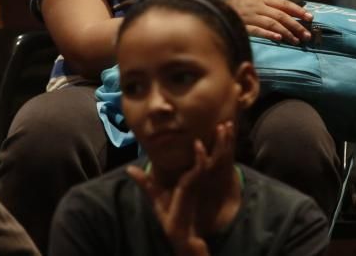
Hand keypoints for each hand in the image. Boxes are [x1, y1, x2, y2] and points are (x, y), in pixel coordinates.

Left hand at [127, 122, 234, 255]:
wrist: (176, 232)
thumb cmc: (169, 215)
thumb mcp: (154, 194)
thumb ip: (145, 181)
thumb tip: (129, 169)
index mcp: (193, 176)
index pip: (206, 154)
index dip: (213, 142)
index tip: (218, 126)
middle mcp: (198, 177)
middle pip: (214, 153)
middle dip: (222, 139)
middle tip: (226, 123)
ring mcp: (197, 180)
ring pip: (212, 157)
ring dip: (218, 142)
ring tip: (223, 127)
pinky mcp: (193, 185)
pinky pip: (200, 167)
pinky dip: (200, 156)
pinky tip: (198, 145)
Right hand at [223, 0, 312, 44]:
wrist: (217, 8)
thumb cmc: (240, 6)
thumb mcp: (256, 1)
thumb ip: (271, 6)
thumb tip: (292, 12)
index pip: (284, 3)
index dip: (298, 10)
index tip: (310, 18)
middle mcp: (258, 6)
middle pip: (281, 15)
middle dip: (295, 25)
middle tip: (306, 35)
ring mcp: (250, 16)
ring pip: (272, 23)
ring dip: (285, 32)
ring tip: (295, 41)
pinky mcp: (243, 25)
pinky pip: (257, 30)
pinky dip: (268, 33)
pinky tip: (277, 38)